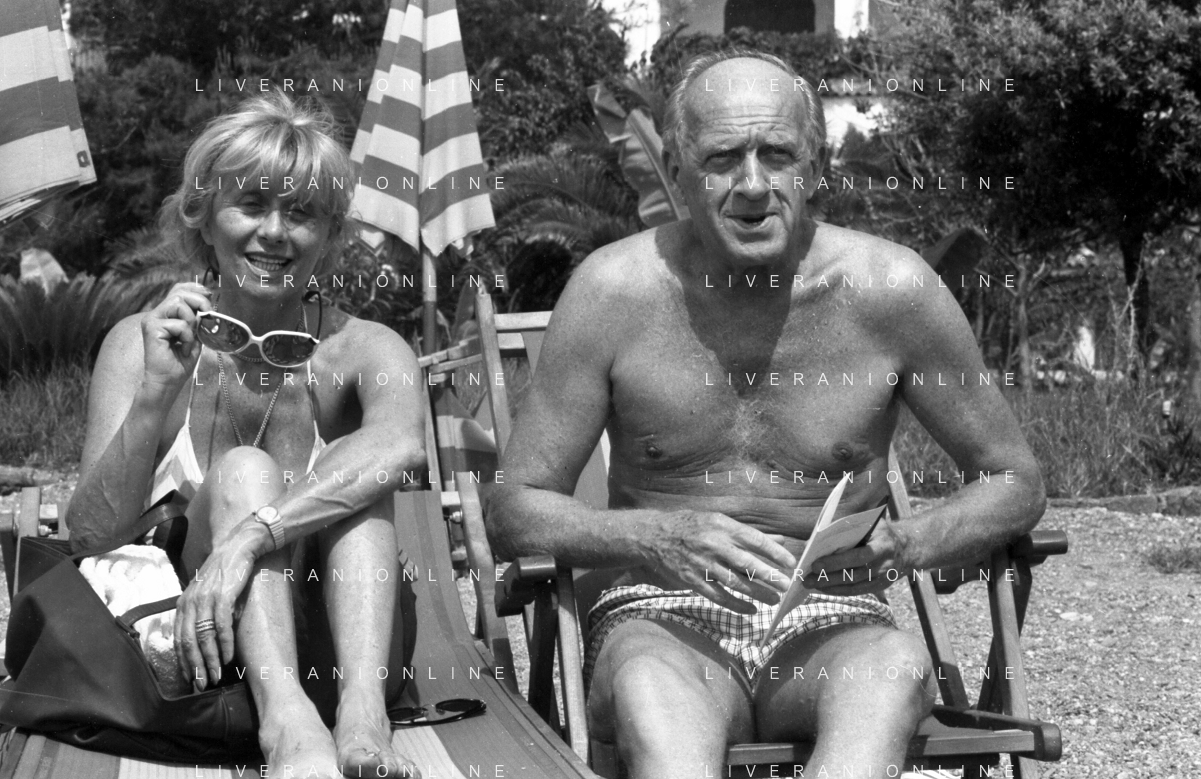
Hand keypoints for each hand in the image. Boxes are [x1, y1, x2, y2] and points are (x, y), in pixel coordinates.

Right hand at [141, 282, 211, 396]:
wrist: (168, 382)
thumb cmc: (180, 361)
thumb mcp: (194, 336)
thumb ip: (198, 319)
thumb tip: (208, 303)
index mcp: (166, 314)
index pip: (178, 289)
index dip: (194, 288)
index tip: (209, 294)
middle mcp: (157, 314)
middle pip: (179, 293)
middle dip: (199, 302)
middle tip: (206, 319)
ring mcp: (152, 320)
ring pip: (178, 304)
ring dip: (191, 323)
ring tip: (189, 340)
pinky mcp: (151, 328)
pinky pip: (178, 324)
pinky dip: (187, 337)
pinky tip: (182, 349)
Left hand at [174, 522, 257, 690]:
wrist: (240, 547)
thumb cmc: (225, 572)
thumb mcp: (206, 591)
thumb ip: (201, 612)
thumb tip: (203, 638)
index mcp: (183, 603)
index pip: (179, 639)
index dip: (184, 661)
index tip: (191, 678)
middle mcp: (191, 602)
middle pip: (189, 642)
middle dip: (196, 667)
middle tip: (202, 685)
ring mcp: (206, 599)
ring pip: (204, 638)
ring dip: (211, 660)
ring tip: (216, 677)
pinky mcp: (223, 596)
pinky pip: (222, 626)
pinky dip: (225, 644)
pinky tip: (229, 657)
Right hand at [642, 511, 796, 613]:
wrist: (653, 536)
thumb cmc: (691, 526)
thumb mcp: (718, 521)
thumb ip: (748, 534)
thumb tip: (779, 541)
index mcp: (721, 526)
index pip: (753, 539)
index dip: (773, 551)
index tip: (790, 562)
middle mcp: (713, 545)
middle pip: (746, 564)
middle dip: (769, 576)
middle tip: (787, 585)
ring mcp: (702, 565)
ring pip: (734, 583)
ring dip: (757, 593)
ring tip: (774, 599)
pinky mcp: (693, 581)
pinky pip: (718, 596)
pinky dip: (736, 605)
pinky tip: (751, 609)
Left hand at [805, 519, 912, 596]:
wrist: (908, 548)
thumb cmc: (882, 531)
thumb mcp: (871, 523)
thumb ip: (848, 528)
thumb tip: (817, 537)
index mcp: (882, 545)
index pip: (857, 556)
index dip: (836, 562)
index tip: (815, 563)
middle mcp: (883, 565)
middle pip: (852, 575)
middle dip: (827, 578)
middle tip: (806, 578)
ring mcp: (883, 579)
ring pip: (852, 586)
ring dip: (829, 586)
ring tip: (809, 584)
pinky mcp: (880, 587)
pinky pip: (856, 591)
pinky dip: (838, 591)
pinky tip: (824, 588)